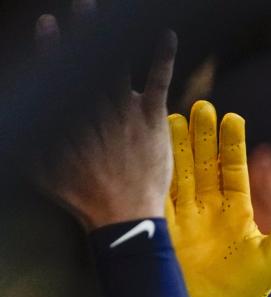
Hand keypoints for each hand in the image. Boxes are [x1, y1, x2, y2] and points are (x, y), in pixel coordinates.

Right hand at [33, 7, 175, 227]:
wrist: (122, 213)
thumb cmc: (80, 195)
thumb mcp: (40, 168)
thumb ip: (27, 141)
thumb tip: (11, 124)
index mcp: (68, 116)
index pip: (58, 72)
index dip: (51, 46)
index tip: (47, 24)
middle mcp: (96, 106)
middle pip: (90, 61)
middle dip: (86, 31)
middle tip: (86, 5)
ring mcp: (125, 110)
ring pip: (119, 63)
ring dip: (116, 35)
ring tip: (116, 11)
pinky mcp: (151, 118)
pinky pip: (159, 80)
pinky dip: (163, 56)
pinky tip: (166, 35)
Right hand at [166, 101, 270, 296]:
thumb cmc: (246, 293)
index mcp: (236, 212)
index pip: (233, 170)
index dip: (231, 145)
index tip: (232, 118)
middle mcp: (209, 210)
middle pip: (204, 165)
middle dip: (202, 137)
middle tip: (201, 106)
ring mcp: (184, 218)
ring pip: (180, 174)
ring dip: (176, 148)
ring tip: (174, 117)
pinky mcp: (162, 230)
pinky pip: (158, 195)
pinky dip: (154, 174)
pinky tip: (151, 150)